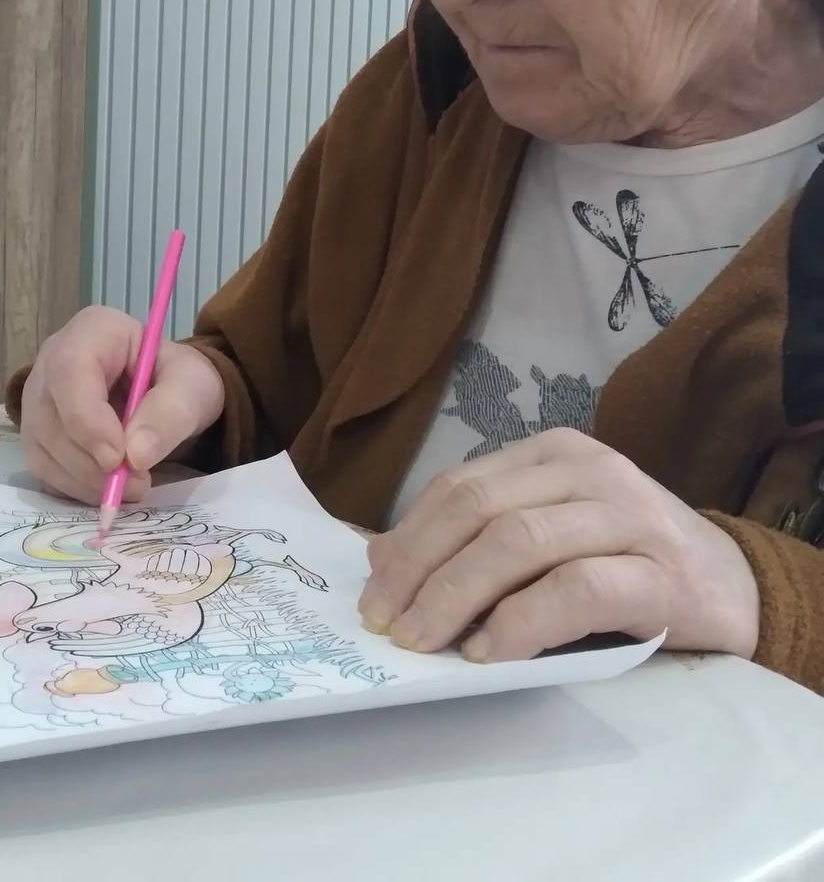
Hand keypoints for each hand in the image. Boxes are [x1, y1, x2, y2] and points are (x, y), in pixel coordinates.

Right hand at [19, 306, 225, 504]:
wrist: (168, 395)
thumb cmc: (178, 380)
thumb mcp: (192, 386)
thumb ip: (171, 412)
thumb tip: (136, 454)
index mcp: (93, 331)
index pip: (69, 371)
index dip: (86, 418)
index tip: (118, 457)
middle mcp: (53, 359)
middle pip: (48, 413)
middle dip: (89, 460)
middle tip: (136, 482)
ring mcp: (40, 397)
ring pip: (42, 446)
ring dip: (84, 479)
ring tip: (132, 485)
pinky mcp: (38, 432)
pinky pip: (43, 467)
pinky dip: (76, 487)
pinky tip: (109, 487)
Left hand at [359, 429, 760, 662]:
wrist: (732, 584)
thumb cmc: (623, 560)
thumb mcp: (546, 533)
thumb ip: (476, 536)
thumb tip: (380, 558)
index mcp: (551, 453)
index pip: (459, 486)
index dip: (408, 538)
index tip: (373, 590)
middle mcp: (587, 470)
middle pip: (478, 510)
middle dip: (419, 568)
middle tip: (387, 623)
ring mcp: (627, 515)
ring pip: (517, 542)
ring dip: (456, 596)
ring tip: (424, 641)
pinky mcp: (659, 572)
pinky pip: (575, 588)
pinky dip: (521, 621)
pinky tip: (490, 652)